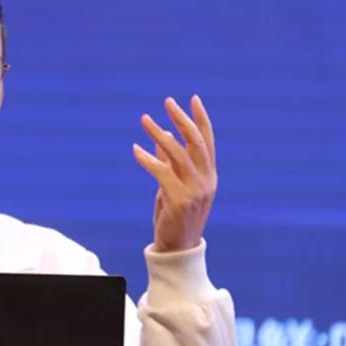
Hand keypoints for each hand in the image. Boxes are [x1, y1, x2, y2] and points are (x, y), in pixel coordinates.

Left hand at [132, 95, 216, 252]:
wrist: (177, 247)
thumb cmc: (175, 215)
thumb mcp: (174, 184)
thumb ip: (170, 162)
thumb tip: (161, 137)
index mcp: (209, 175)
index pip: (208, 141)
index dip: (201, 119)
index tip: (193, 98)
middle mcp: (207, 180)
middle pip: (196, 142)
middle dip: (182, 119)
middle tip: (167, 101)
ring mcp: (195, 190)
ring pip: (178, 154)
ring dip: (159, 134)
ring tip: (144, 119)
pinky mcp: (179, 200)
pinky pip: (161, 172)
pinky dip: (147, 159)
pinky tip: (135, 149)